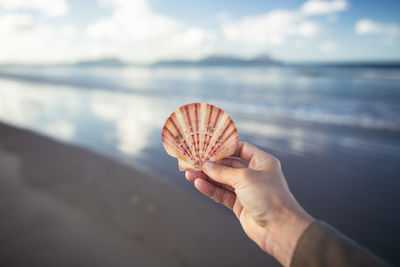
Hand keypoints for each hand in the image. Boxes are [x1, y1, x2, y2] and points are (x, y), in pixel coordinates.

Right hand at [185, 142, 314, 266]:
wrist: (279, 228)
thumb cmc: (269, 197)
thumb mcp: (244, 178)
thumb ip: (223, 171)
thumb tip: (207, 165)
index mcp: (262, 162)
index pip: (241, 149)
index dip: (225, 147)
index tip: (208, 146)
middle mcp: (255, 174)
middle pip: (229, 166)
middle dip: (211, 164)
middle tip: (194, 161)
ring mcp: (247, 190)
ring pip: (223, 181)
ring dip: (207, 177)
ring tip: (190, 173)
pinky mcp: (240, 205)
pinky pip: (223, 194)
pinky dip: (211, 189)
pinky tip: (199, 184)